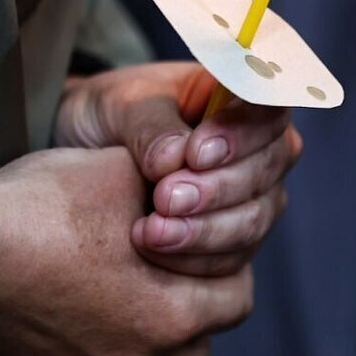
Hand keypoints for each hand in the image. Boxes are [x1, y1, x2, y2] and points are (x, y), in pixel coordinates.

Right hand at [0, 147, 251, 355]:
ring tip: (131, 282)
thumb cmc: (46, 209)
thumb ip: (178, 183)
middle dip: (193, 295)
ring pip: (161, 354)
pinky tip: (94, 304)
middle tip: (168, 258)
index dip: (224, 258)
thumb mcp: (124, 173)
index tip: (200, 235)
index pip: (237, 296)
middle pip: (200, 333)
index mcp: (173, 315)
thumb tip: (199, 174)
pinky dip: (113, 338)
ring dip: (156, 323)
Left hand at [55, 63, 302, 275]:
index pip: (268, 109)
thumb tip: (176, 160)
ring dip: (206, 230)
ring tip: (154, 230)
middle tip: (165, 197)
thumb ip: (152, 126)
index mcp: (241, 96)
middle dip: (217, 189)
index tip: (195, 153)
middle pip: (266, 169)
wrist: (87, 150)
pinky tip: (156, 249)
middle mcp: (260, 145)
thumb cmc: (114, 113)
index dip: (242, 134)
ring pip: (253, 219)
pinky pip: (231, 258)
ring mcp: (254, 195)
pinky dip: (195, 259)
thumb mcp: (123, 104)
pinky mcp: (234, 239)